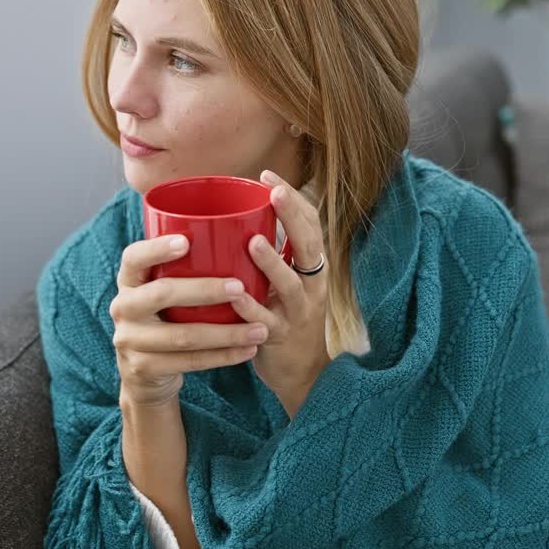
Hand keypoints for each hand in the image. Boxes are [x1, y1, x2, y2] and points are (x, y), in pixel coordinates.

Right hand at [110, 234, 271, 407]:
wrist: (144, 373)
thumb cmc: (166, 317)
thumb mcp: (162, 290)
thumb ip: (183, 268)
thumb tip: (234, 229)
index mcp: (129, 280)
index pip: (134, 257)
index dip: (157, 249)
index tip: (187, 241)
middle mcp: (123, 307)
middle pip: (162, 293)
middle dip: (205, 290)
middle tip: (241, 288)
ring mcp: (129, 340)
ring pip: (182, 336)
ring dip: (226, 333)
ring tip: (259, 329)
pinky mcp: (144, 368)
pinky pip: (189, 362)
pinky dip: (223, 356)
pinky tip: (248, 351)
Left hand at [230, 170, 331, 411]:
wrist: (301, 373)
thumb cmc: (285, 317)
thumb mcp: (285, 281)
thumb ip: (272, 252)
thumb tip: (238, 216)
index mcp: (312, 266)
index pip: (311, 224)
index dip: (294, 199)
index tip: (269, 175)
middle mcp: (312, 285)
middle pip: (310, 246)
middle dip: (294, 217)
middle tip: (275, 192)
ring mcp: (299, 312)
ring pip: (291, 284)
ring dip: (273, 263)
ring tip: (254, 242)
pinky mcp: (281, 337)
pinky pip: (267, 322)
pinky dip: (252, 309)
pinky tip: (236, 296)